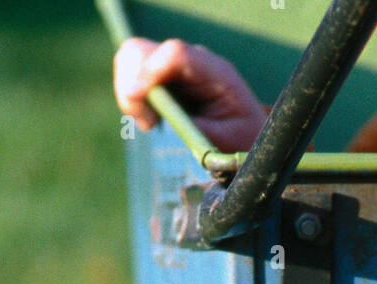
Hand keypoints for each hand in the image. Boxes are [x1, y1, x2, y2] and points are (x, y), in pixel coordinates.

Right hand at [114, 38, 268, 152]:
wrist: (245, 133)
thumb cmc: (242, 137)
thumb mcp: (229, 140)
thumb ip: (200, 131)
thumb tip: (168, 123)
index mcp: (215, 71)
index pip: (175, 53)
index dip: (150, 71)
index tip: (136, 97)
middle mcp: (191, 61)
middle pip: (143, 50)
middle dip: (133, 85)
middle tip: (149, 123)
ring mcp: (174, 67)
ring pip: (131, 59)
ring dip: (130, 92)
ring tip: (150, 123)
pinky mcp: (162, 77)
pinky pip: (132, 75)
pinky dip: (132, 98)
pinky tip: (150, 120)